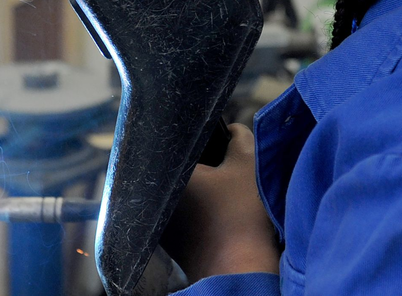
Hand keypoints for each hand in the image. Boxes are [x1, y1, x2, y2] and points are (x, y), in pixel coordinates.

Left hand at [160, 123, 280, 281]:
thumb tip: (233, 130)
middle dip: (203, 166)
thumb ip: (240, 137)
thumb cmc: (241, 214)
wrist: (239, 271)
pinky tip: (220, 216)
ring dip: (201, 191)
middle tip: (227, 168)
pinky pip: (185, 216)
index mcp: (167, 173)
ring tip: (225, 194)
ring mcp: (161, 224)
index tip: (223, 144)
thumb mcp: (247, 164)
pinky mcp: (172, 244)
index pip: (182, 144)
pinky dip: (200, 212)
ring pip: (183, 194)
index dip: (206, 141)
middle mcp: (154, 198)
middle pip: (181, 170)